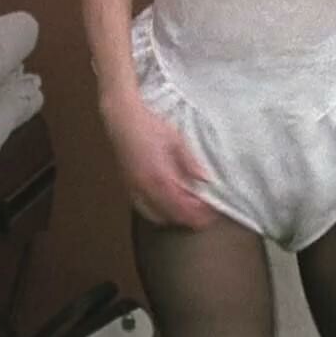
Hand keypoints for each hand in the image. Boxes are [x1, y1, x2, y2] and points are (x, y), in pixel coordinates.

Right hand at [103, 98, 215, 229]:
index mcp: (160, 178)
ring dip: (176, 217)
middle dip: (191, 219)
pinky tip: (168, 206)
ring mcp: (135, 190)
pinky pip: (145, 210)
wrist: (122, 118)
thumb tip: (205, 179)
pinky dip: (160, 214)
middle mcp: (146, 189)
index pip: (184, 208)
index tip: (213, 213)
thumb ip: (191, 163)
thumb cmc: (149, 125)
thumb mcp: (177, 140)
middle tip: (206, 214)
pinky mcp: (128, 187)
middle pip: (172, 216)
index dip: (200, 215)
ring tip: (190, 210)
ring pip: (158, 217)